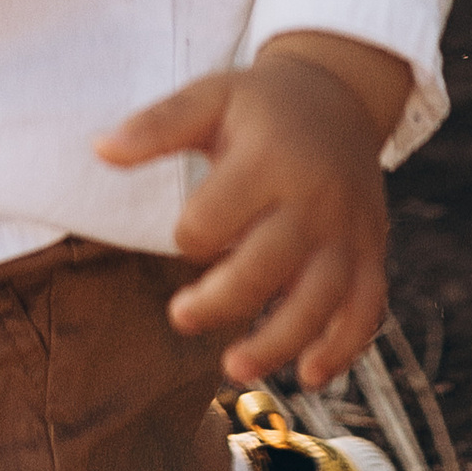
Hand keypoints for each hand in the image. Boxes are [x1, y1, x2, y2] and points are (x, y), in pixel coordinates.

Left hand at [96, 33, 407, 389]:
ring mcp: (348, 230)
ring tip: (233, 368)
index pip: (215, 217)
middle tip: (180, 315)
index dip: (189, 233)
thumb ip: (157, 126)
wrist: (340, 95)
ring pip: (320, 300)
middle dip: (218, 302)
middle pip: (266, 266)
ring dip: (279, 343)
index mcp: (269, 159)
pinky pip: (367, 308)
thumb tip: (100, 150)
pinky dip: (345, 347)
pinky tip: (311, 376)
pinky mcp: (371, 252)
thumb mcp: (210, 97)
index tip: (187, 231)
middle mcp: (314, 199)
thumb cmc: (261, 106)